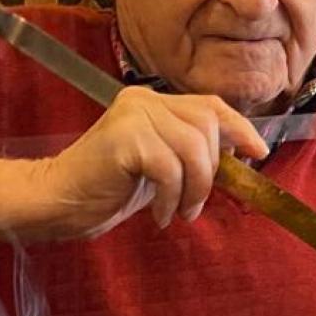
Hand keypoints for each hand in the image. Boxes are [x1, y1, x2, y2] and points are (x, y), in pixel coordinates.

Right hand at [35, 88, 268, 237]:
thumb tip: (238, 151)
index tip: (258, 153)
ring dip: (195, 189)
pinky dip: (172, 198)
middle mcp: (144, 100)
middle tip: (195, 204)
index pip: (209, 106)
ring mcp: (133, 115)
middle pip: (206, 127)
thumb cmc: (109, 187)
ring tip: (180, 212)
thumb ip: (192, 151)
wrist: (57, 201)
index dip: (239, 127)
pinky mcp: (125, 138)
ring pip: (193, 149)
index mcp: (153, 100)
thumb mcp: (161, 165)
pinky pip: (170, 169)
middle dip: (211, 172)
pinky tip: (161, 215)